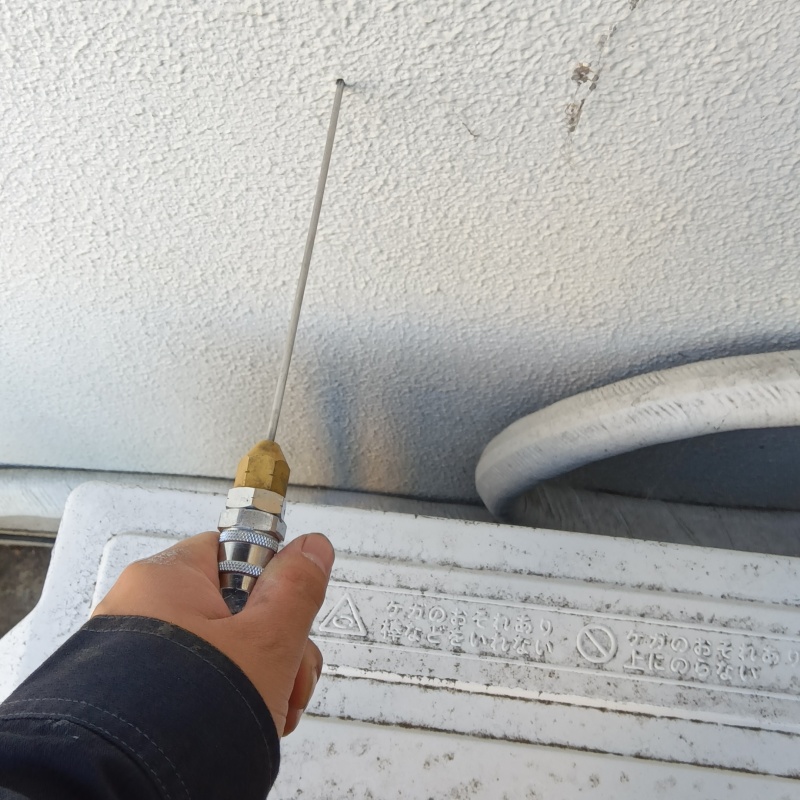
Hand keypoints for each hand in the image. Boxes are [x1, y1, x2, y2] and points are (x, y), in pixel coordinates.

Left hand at [92, 531, 334, 736]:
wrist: (128, 787)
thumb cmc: (184, 713)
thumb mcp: (267, 642)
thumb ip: (295, 588)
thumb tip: (312, 548)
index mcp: (167, 578)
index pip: (235, 551)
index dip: (272, 580)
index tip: (289, 609)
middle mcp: (142, 609)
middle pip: (235, 606)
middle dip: (275, 644)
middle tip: (286, 675)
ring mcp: (137, 654)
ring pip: (220, 648)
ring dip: (257, 676)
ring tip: (268, 711)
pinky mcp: (135, 693)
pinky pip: (193, 679)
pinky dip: (222, 697)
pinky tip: (239, 722)